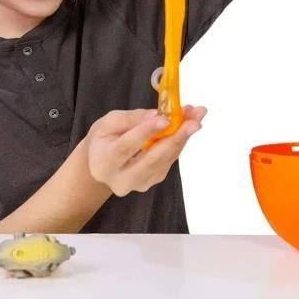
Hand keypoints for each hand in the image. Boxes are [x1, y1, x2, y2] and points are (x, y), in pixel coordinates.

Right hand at [87, 105, 206, 196]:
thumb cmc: (104, 140)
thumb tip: (156, 115)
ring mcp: (139, 184)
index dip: (146, 132)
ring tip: (196, 117)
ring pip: (164, 161)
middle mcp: (121, 179)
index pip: (126, 147)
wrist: (102, 164)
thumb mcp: (108, 123)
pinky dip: (179, 143)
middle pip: (152, 160)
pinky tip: (187, 127)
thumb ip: (130, 118)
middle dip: (175, 138)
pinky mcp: (152, 182)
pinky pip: (168, 161)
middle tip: (194, 121)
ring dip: (183, 138)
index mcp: (104, 162)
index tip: (165, 119)